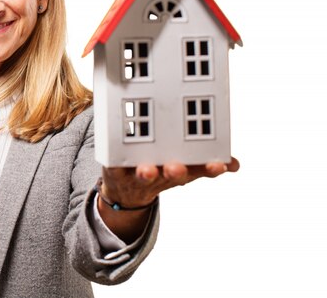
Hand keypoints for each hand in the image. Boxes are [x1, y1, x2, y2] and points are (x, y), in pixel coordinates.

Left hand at [101, 157, 240, 208]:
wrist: (124, 191)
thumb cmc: (156, 170)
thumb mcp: (182, 169)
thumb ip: (204, 165)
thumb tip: (236, 164)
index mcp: (179, 171)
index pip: (197, 171)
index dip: (208, 169)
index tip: (221, 165)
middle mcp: (160, 174)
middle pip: (171, 175)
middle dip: (177, 172)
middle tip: (179, 167)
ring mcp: (137, 174)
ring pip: (144, 175)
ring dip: (147, 173)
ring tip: (148, 170)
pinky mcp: (115, 170)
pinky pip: (114, 166)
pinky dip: (114, 164)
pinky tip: (115, 159)